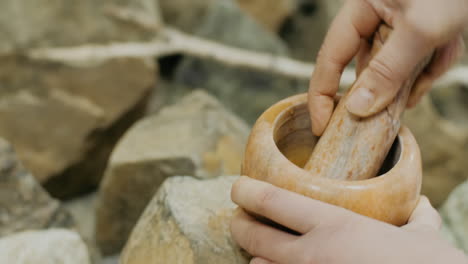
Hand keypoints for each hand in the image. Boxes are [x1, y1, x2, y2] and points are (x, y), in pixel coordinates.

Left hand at [230, 176, 466, 263]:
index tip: (238, 187)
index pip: (275, 200)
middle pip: (256, 235)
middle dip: (240, 225)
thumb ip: (416, 221)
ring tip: (260, 253)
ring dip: (257, 257)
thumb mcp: (424, 241)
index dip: (248, 191)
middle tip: (238, 220)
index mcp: (335, 226)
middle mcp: (313, 254)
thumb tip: (422, 208)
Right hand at [309, 0, 466, 135]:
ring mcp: (396, 28)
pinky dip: (432, 65)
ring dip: (416, 75)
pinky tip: (447, 49)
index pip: (329, 60)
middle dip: (384, 86)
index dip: (321, 96)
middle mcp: (374, 20)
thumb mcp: (420, 31)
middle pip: (364, 68)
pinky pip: (415, 64)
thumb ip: (387, 71)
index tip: (320, 128)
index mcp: (360, 11)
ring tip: (439, 51)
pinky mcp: (417, 34)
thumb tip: (358, 108)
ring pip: (394, 70)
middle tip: (391, 106)